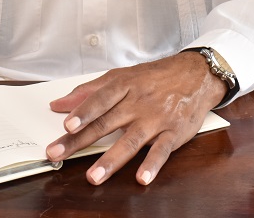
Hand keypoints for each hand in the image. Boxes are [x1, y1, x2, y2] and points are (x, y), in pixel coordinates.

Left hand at [45, 52, 226, 185]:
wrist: (196, 75)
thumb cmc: (154, 77)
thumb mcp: (122, 76)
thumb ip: (89, 91)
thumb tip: (58, 105)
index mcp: (124, 86)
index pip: (100, 99)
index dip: (83, 112)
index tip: (66, 125)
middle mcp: (138, 103)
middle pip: (106, 122)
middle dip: (80, 140)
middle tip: (58, 154)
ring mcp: (156, 119)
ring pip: (131, 140)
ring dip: (112, 160)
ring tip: (93, 176)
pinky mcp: (173, 133)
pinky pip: (162, 150)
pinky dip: (152, 164)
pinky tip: (141, 177)